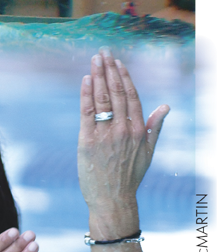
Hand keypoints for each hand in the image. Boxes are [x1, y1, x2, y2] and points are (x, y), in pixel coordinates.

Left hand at [78, 52, 168, 209]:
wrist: (112, 199)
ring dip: (98, 76)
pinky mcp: (87, 141)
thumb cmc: (129, 175)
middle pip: (116, 93)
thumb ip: (155, 127)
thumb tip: (166, 107)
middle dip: (109, 70)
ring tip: (94, 59)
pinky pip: (86, 113)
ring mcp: (105, 135)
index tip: (118, 62)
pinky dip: (86, 94)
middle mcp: (123, 130)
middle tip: (103, 52)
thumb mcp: (148, 151)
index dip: (124, 77)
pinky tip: (86, 79)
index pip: (131, 96)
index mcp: (138, 130)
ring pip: (101, 99)